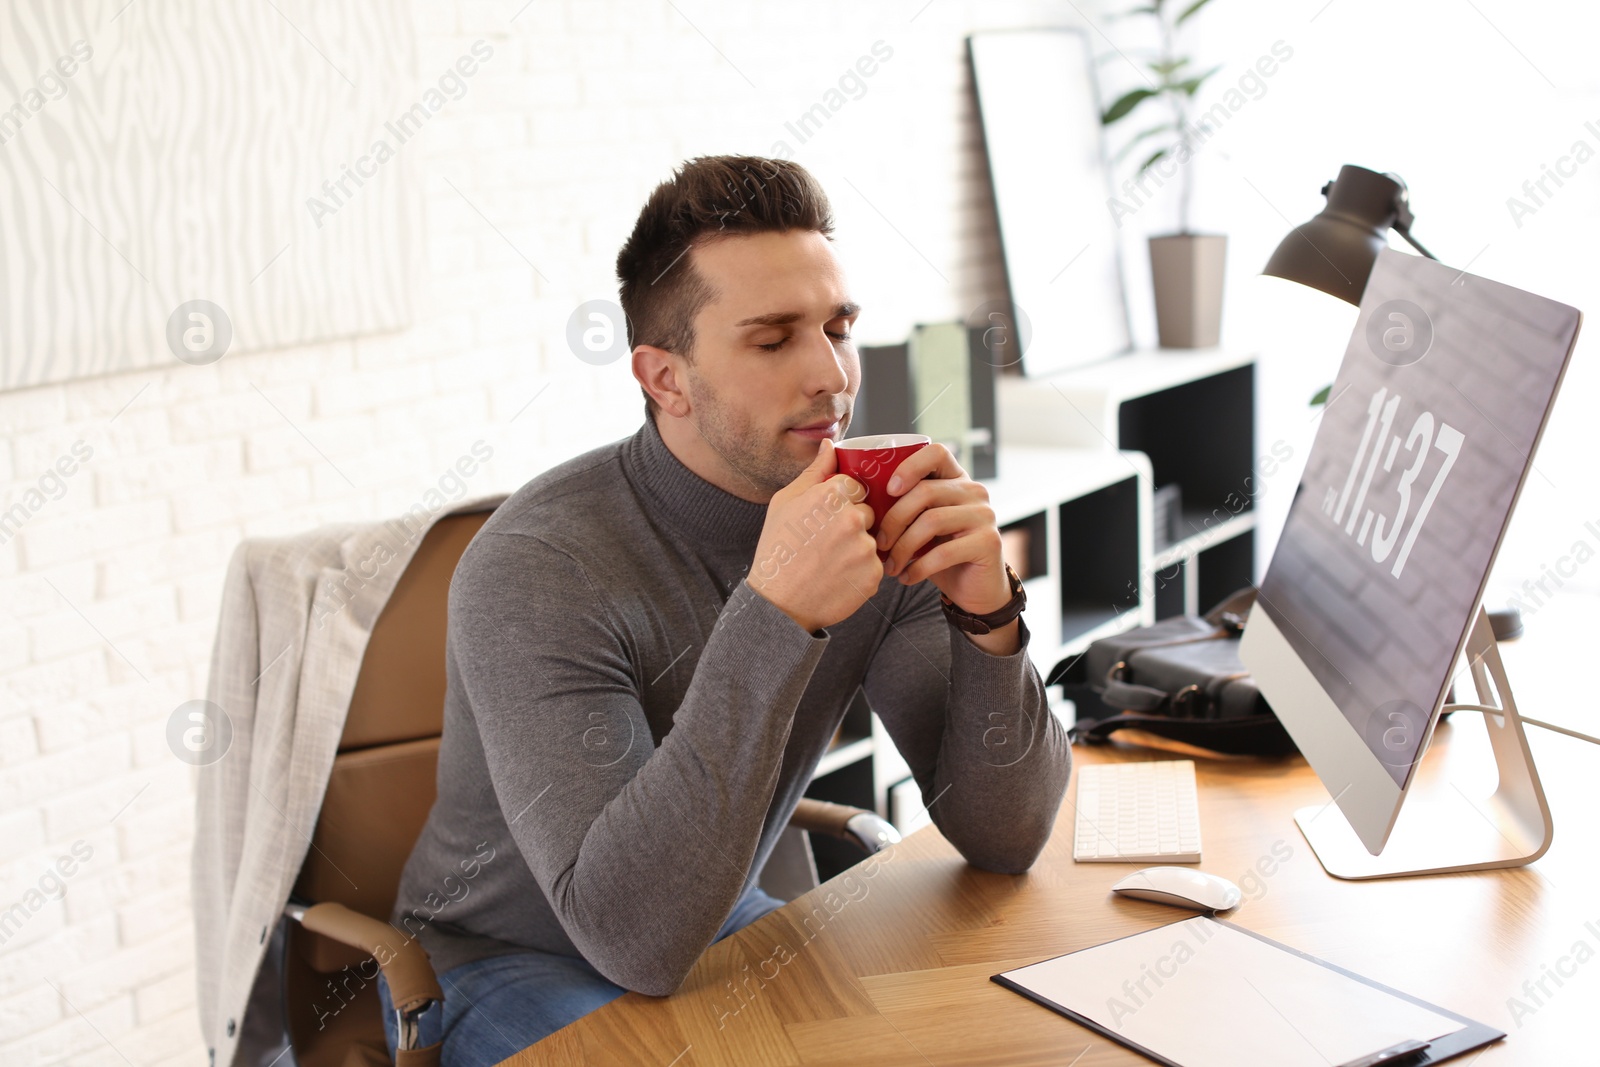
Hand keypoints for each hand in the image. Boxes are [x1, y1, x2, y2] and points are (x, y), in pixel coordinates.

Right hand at [749, 439, 881, 632]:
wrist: (778, 604)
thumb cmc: (777, 550)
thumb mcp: (785, 503)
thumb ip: (814, 472)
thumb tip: (831, 444)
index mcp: (832, 495)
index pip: (855, 487)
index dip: (841, 502)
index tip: (826, 519)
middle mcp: (853, 518)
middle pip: (868, 512)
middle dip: (853, 524)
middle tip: (826, 543)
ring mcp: (865, 548)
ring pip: (873, 539)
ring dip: (858, 548)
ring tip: (830, 562)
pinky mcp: (874, 575)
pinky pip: (876, 565)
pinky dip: (861, 571)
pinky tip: (838, 577)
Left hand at [873, 443, 1011, 616]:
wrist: (975, 588)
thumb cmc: (940, 553)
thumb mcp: (922, 524)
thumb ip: (905, 507)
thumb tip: (862, 503)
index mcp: (956, 479)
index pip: (936, 452)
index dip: (909, 466)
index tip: (888, 491)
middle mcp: (974, 491)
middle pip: (925, 491)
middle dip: (894, 520)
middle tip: (878, 544)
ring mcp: (985, 515)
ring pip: (931, 521)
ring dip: (903, 548)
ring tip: (890, 566)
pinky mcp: (989, 542)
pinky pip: (944, 552)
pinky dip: (918, 568)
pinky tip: (907, 577)